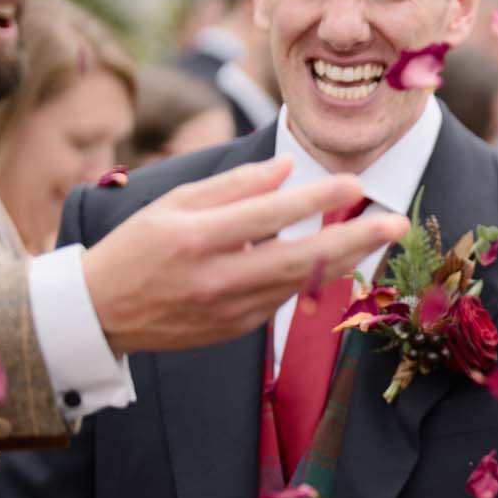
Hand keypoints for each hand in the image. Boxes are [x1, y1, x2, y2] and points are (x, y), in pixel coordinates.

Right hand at [82, 158, 406, 353]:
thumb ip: (233, 187)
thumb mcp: (174, 204)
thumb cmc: (138, 247)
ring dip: (345, 258)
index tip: (354, 183)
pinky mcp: (237, 328)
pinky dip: (310, 275)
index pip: (269, 215)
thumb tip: (286, 168)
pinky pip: (283, 297)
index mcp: (197, 239)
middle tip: (396, 223)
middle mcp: (217, 278)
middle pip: (300, 258)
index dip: (315, 199)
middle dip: (354, 240)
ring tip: (379, 234)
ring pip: (301, 282)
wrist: (101, 314)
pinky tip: (335, 255)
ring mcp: (229, 310)